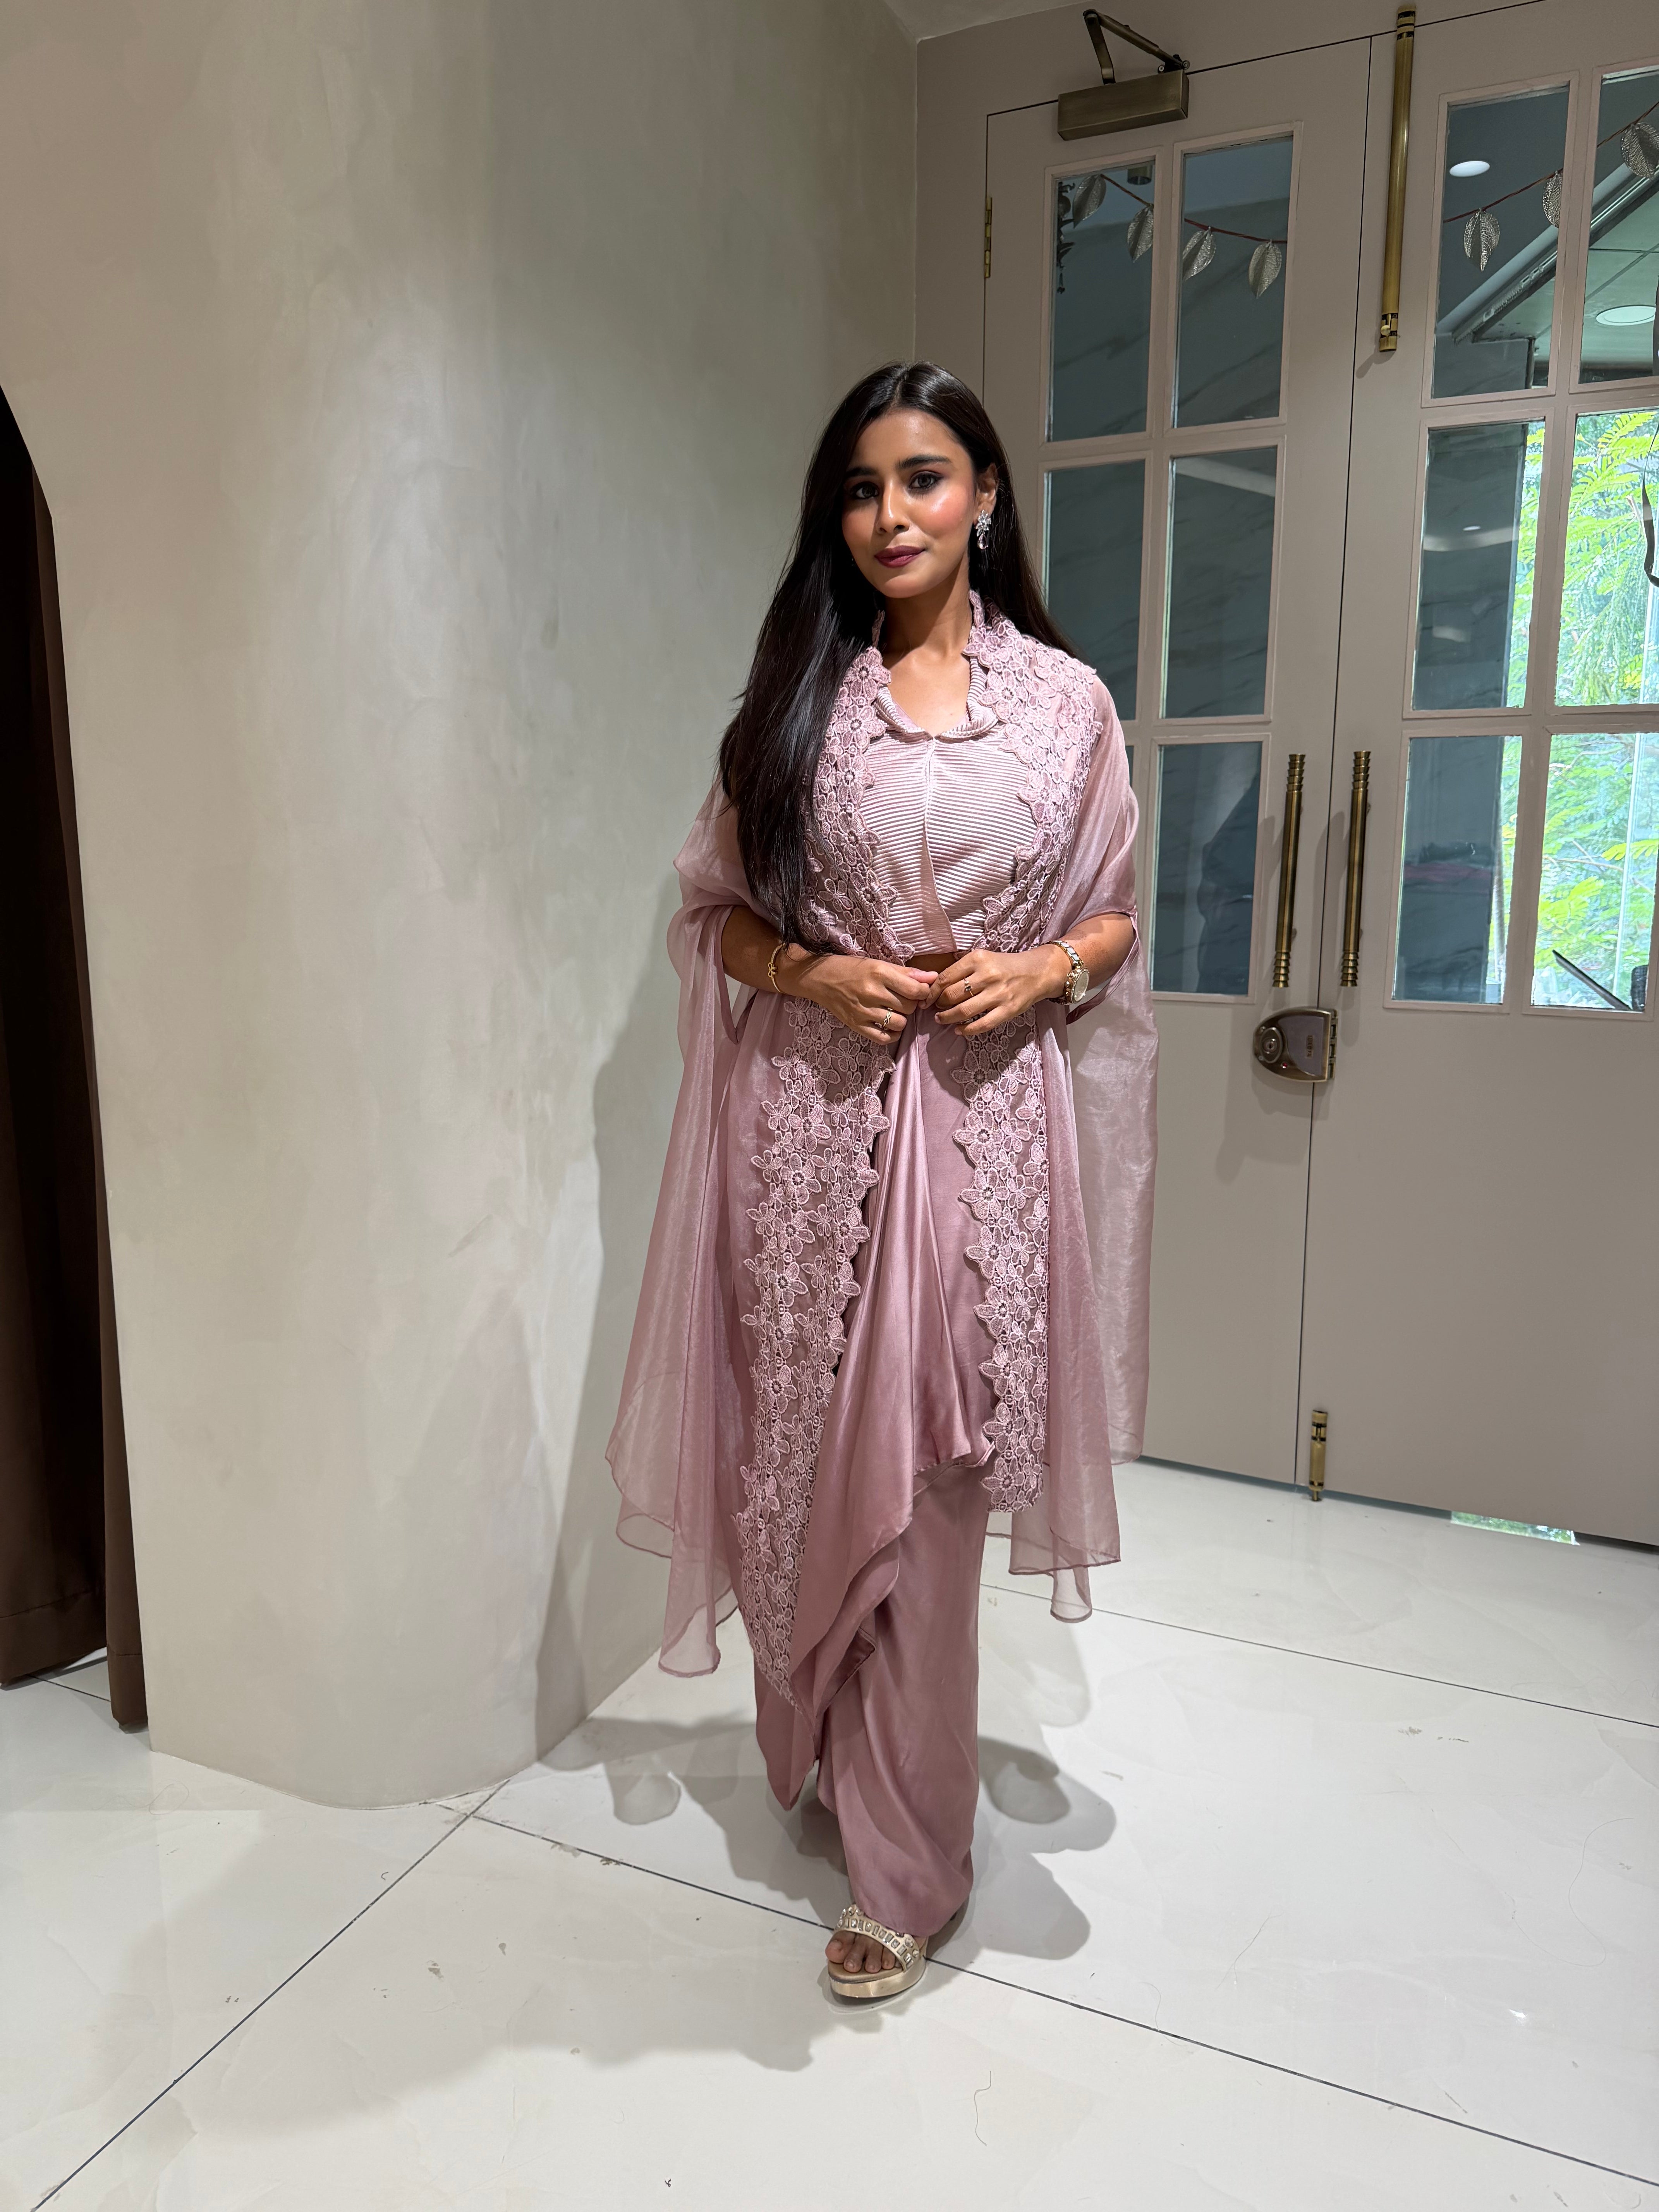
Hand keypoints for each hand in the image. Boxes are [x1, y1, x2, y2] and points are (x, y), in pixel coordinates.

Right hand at [790, 951, 936, 1043]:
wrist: (821, 978)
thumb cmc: (852, 969)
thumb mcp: (879, 964)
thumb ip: (907, 973)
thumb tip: (933, 977)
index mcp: (879, 973)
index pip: (916, 990)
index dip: (923, 992)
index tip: (919, 990)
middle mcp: (871, 993)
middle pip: (909, 1007)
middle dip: (911, 1004)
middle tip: (902, 998)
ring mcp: (863, 1011)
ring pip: (899, 1023)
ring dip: (902, 1019)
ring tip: (893, 1010)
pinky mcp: (856, 1025)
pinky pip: (883, 1038)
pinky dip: (892, 1034)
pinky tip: (889, 1025)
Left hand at [931, 944, 1069, 1034]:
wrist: (1037, 972)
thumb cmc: (1005, 966)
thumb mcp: (983, 958)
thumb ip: (962, 968)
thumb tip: (935, 984)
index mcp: (978, 959)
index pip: (945, 977)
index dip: (931, 992)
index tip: (926, 999)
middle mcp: (987, 975)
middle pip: (952, 995)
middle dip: (939, 1004)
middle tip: (936, 1008)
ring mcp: (998, 994)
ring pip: (963, 1010)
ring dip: (948, 1018)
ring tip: (942, 1019)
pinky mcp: (1008, 1010)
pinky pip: (982, 1024)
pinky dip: (966, 1030)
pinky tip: (959, 1030)